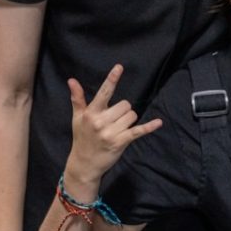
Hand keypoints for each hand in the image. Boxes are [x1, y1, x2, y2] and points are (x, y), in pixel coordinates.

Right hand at [65, 65, 161, 186]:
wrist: (84, 164)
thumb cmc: (82, 138)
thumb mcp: (77, 118)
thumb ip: (77, 98)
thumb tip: (72, 80)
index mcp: (91, 113)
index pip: (103, 92)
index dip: (112, 79)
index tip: (119, 67)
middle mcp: (100, 122)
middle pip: (125, 104)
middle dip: (122, 111)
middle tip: (113, 121)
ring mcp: (111, 133)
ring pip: (132, 116)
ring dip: (129, 121)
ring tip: (117, 129)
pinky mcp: (120, 142)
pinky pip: (138, 131)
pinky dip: (149, 127)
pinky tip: (158, 123)